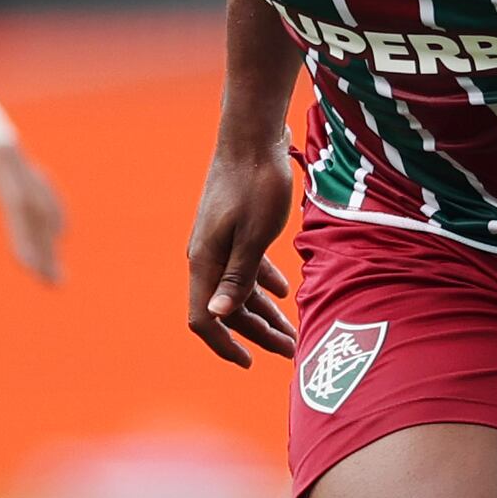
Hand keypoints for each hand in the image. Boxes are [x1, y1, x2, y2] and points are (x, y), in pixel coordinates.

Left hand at [0, 106, 65, 283]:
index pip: (15, 202)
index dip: (23, 235)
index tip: (27, 267)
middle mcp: (13, 154)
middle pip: (37, 206)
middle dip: (46, 246)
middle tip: (54, 284)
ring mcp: (16, 152)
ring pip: (42, 198)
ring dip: (51, 236)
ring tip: (56, 271)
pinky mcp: (12, 153)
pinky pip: (39, 187)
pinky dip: (49, 212)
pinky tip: (53, 230)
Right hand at [182, 144, 294, 363]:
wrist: (252, 135)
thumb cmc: (257, 184)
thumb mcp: (255, 235)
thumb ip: (238, 277)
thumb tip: (217, 315)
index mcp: (205, 261)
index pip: (203, 318)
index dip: (224, 345)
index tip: (250, 363)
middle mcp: (206, 255)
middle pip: (226, 307)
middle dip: (257, 333)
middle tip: (290, 351)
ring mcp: (217, 241)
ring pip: (238, 287)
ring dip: (264, 311)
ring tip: (293, 328)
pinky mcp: (231, 227)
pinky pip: (243, 265)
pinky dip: (262, 281)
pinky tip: (284, 289)